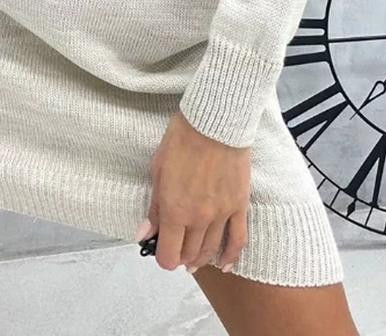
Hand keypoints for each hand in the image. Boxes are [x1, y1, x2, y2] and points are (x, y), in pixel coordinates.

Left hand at [140, 111, 250, 273]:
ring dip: (201, 258)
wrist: (215, 121)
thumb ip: (154, 207)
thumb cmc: (182, 139)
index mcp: (175, 210)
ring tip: (194, 260)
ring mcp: (222, 214)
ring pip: (211, 250)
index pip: (168, 254)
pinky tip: (223, 264)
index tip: (160, 252)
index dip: (163, 258)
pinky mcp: (239, 205)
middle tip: (176, 251)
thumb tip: (145, 233)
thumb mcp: (158, 170)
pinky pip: (238, 239)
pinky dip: (230, 255)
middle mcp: (199, 218)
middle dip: (180, 257)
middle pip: (189, 254)